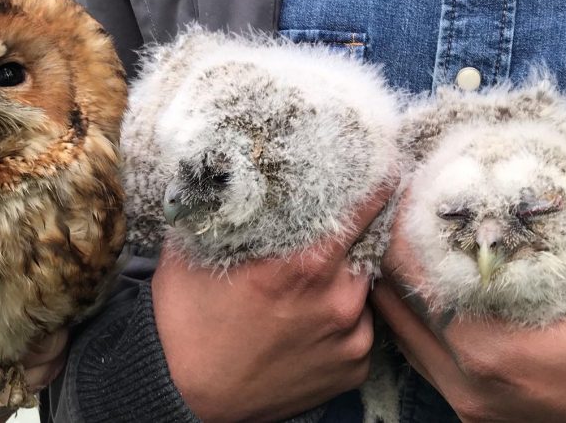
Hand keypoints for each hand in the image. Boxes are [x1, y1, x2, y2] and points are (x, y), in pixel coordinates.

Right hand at [152, 187, 392, 421]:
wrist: (181, 396)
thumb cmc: (184, 320)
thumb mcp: (191, 250)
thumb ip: (225, 211)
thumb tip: (234, 173)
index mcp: (304, 265)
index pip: (363, 208)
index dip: (376, 184)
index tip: (383, 168)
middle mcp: (338, 301)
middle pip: (364, 250)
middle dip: (349, 240)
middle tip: (321, 240)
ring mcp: (351, 340)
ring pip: (363, 293)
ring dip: (343, 285)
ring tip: (305, 292)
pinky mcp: (353, 371)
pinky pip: (359, 332)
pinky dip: (341, 324)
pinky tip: (307, 326)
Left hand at [372, 206, 565, 421]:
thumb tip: (540, 166)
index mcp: (493, 347)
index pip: (414, 273)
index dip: (405, 225)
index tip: (411, 188)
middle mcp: (468, 381)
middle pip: (398, 301)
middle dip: (400, 250)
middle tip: (409, 208)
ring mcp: (469, 402)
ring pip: (403, 332)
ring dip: (403, 285)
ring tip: (414, 241)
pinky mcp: (474, 412)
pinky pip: (423, 358)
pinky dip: (417, 320)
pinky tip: (431, 287)